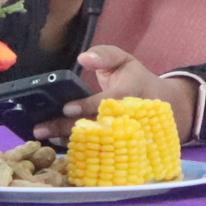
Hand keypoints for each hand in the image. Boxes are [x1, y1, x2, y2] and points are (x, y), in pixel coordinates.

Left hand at [31, 44, 198, 143]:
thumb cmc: (136, 80)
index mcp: (130, 93)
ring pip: (93, 141)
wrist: (164, 106)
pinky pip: (96, 150)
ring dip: (67, 140)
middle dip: (67, 127)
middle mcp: (126, 118)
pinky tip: (57, 144)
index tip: (67, 107)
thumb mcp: (125, 61)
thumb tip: (84, 58)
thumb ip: (105, 55)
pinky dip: (76, 148)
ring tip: (44, 137)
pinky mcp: (117, 146)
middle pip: (95, 126)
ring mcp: (122, 135)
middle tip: (41, 129)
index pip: (108, 101)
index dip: (87, 106)